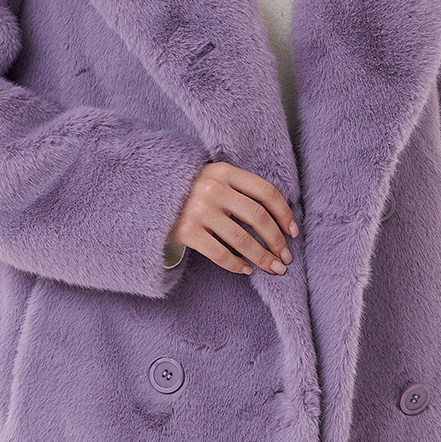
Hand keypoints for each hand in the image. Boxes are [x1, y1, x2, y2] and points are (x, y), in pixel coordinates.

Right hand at [166, 161, 297, 275]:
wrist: (147, 195)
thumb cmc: (189, 190)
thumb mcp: (214, 178)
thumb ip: (240, 189)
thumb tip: (278, 220)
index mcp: (225, 172)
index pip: (266, 192)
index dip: (284, 213)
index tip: (293, 232)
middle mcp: (213, 189)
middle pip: (258, 217)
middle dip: (277, 241)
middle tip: (286, 257)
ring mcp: (198, 210)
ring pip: (242, 240)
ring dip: (262, 258)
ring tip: (273, 268)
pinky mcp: (186, 232)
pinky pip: (220, 253)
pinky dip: (236, 265)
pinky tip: (245, 270)